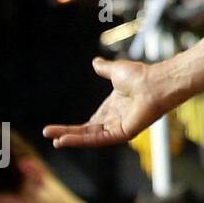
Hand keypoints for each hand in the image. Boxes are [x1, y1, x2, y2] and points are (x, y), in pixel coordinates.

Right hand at [43, 57, 181, 148]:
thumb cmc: (142, 76)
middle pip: (86, 131)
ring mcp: (119, 127)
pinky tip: (66, 140)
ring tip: (54, 140)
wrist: (156, 82)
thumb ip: (104, 69)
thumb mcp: (116, 71)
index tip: (56, 129)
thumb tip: (95, 62)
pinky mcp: (122, 133)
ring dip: (71, 138)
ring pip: (90, 136)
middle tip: (48, 133)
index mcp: (113, 108)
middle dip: (67, 133)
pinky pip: (98, 139)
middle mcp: (115, 119)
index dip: (73, 127)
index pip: (90, 122)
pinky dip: (82, 140)